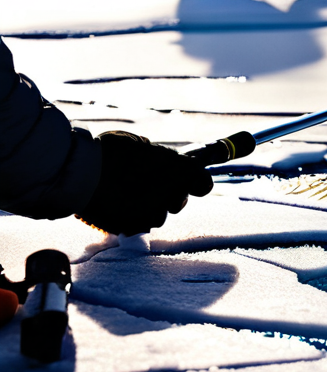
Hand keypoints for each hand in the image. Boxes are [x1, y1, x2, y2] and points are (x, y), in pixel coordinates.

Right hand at [77, 131, 212, 235]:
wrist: (78, 173)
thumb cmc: (107, 152)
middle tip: (145, 184)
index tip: (188, 181)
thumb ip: (153, 155)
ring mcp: (153, 214)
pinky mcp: (135, 228)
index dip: (195, 182)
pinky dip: (130, 218)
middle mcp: (171, 194)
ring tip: (124, 194)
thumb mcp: (135, 143)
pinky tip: (115, 205)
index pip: (203, 183)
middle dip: (167, 194)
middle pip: (178, 201)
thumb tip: (152, 158)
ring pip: (158, 215)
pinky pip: (138, 225)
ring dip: (147, 207)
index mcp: (179, 170)